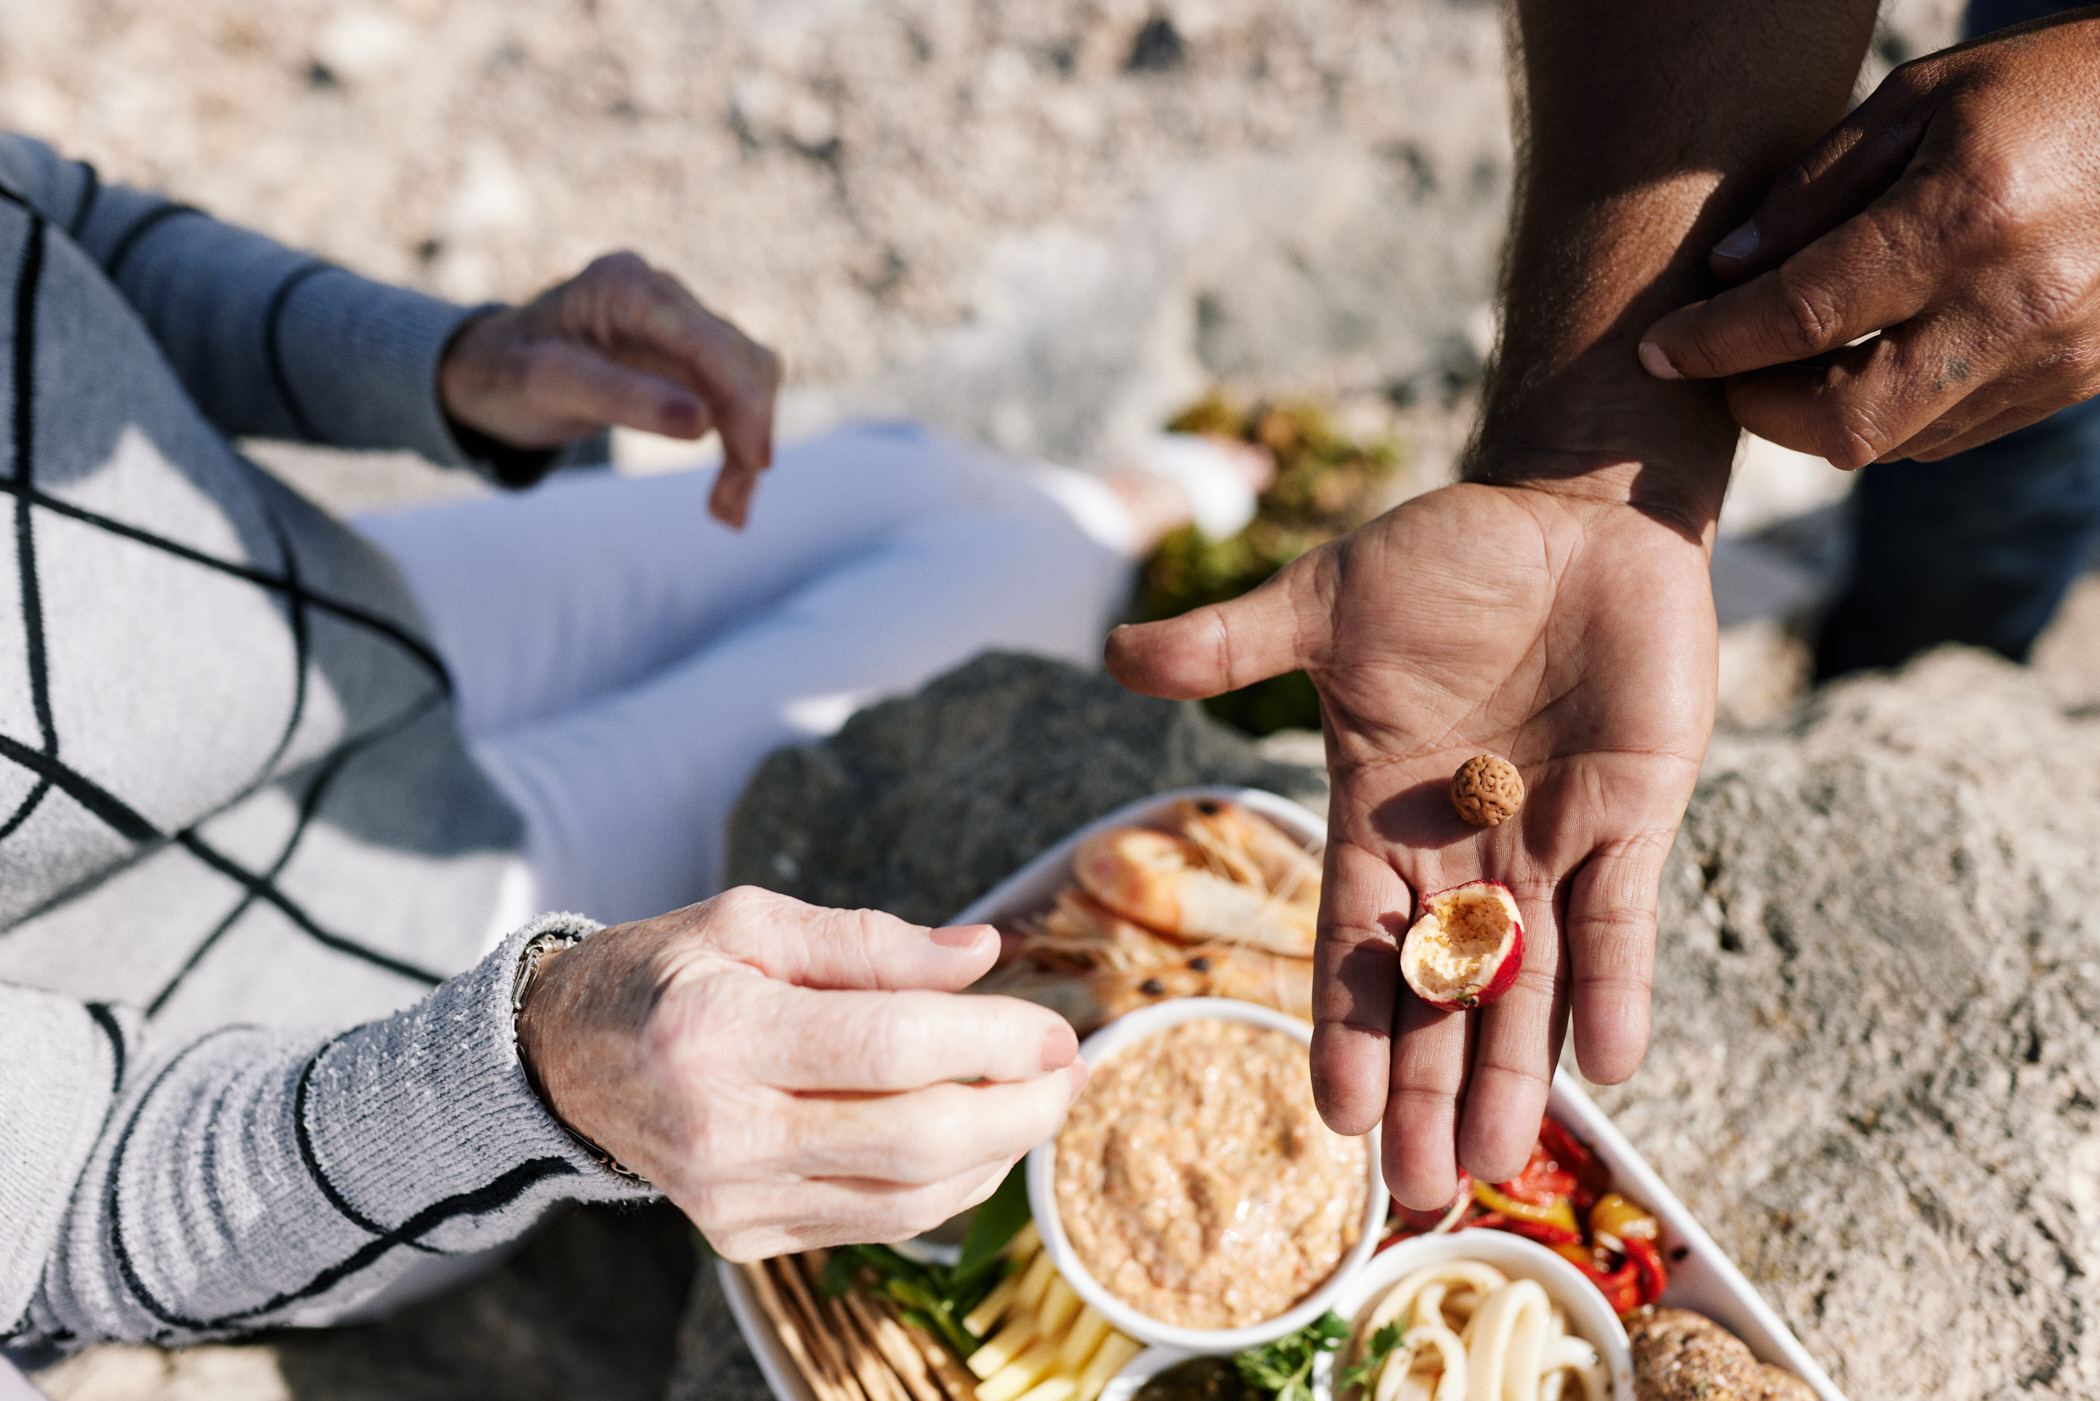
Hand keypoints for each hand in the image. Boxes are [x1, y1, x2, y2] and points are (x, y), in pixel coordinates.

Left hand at [439, 251, 783, 526]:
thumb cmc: (504, 374)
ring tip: (728, 510)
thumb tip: (704, 424)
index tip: (757, 464)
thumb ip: (624, 399)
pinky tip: (725, 490)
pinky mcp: (686, 353)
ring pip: (747, 381)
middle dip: (747, 433)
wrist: (486, 373)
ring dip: (746, 445)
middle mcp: (661, 293)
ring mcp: (678, 320)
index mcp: (626, 286)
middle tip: (730, 510)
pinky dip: (735, 443)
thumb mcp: (548, 387)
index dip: (743, 401)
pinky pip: (731, 395)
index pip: (709, 341)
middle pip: (740, 360)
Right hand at [515, 887, 1085, 1259]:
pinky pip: (880, 1224)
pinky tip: (979, 1137)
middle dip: (1019, 1108)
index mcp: (717, 1033)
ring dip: (998, 1152)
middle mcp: (722, 1130)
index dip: (992, 1039)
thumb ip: (872, 942)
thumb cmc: (665, 972)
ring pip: (910, 1200)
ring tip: (1041, 1098)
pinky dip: (948, 1185)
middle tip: (1069, 1066)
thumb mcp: (750, 921)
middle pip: (915, 1139)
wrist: (560, 1062)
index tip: (1054, 1026)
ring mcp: (732, 1200)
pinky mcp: (744, 1238)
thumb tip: (983, 954)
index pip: (890, 1048)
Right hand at [1105, 482, 1714, 1207]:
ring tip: (1493, 1162)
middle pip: (1437, 995)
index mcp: (1378, 818)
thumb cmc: (1443, 557)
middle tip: (1421, 1192)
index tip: (1335, 1119)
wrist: (1571, 518)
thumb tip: (1116, 657)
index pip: (1352, 946)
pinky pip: (1623, 917)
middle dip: (1427, 1088)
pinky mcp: (1634, 816)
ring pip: (1528, 982)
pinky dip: (1617, 984)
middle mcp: (1460, 853)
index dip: (1346, 1030)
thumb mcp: (1325, 602)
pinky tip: (1610, 1062)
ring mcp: (1549, 841)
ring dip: (1512, 1070)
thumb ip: (1231, 644)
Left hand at [1637, 14, 2099, 465]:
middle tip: (1728, 369)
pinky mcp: (2076, 383)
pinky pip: (1949, 436)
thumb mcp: (1921, 97)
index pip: (1800, 316)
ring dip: (1822, 415)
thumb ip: (1814, 191)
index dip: (1712, 343)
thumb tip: (1724, 274)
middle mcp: (2013, 304)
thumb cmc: (2047, 83)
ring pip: (1895, 443)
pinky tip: (1873, 360)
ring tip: (1797, 356)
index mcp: (1964, 218)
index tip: (1657, 351)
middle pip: (1844, 423)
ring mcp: (2055, 356)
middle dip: (1762, 409)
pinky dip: (1889, 415)